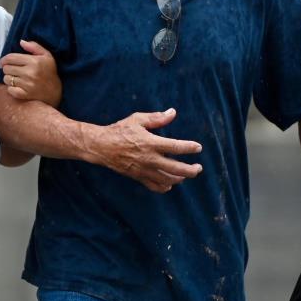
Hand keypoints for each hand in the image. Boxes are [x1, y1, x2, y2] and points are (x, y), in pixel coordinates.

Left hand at [0, 40, 61, 106]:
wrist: (55, 91)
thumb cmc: (49, 71)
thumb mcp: (46, 55)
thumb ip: (34, 46)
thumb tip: (21, 42)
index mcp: (33, 61)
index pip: (11, 58)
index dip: (3, 59)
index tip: (2, 62)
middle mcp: (29, 73)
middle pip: (7, 68)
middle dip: (7, 68)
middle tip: (12, 70)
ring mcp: (27, 85)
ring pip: (7, 79)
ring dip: (9, 78)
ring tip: (15, 78)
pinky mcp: (25, 94)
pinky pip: (10, 90)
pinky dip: (11, 88)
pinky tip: (17, 86)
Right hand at [86, 108, 202, 192]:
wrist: (102, 147)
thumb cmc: (119, 130)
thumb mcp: (137, 119)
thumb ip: (156, 118)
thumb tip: (173, 112)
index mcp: (151, 143)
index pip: (176, 147)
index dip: (189, 148)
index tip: (198, 147)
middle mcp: (150, 159)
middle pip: (177, 168)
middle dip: (191, 170)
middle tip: (199, 167)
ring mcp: (144, 170)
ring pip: (168, 180)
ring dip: (180, 178)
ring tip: (187, 174)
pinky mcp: (138, 177)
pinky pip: (155, 186)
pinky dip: (165, 187)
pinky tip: (170, 183)